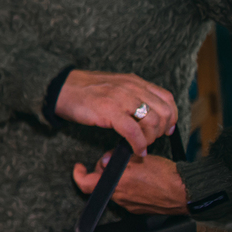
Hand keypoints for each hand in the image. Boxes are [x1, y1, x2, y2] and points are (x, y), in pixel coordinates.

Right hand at [55, 70, 177, 155]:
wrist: (60, 88)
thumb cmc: (85, 91)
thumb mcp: (115, 86)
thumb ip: (133, 95)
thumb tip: (147, 111)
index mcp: (135, 82)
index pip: (167, 98)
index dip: (171, 117)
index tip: (166, 129)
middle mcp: (132, 88)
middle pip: (164, 112)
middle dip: (162, 131)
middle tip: (151, 139)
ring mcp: (121, 98)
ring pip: (152, 122)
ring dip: (150, 139)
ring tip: (141, 145)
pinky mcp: (109, 111)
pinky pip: (133, 132)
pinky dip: (138, 144)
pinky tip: (135, 150)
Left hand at [72, 152, 188, 214]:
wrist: (186, 192)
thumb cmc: (165, 175)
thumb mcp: (138, 158)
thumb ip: (117, 159)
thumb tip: (105, 160)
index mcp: (117, 184)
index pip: (85, 184)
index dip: (79, 175)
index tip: (79, 167)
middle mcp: (120, 197)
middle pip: (102, 184)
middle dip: (103, 171)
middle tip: (113, 161)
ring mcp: (130, 205)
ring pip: (114, 190)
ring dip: (117, 179)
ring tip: (131, 169)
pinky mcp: (139, 209)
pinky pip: (127, 197)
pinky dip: (128, 187)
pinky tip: (140, 180)